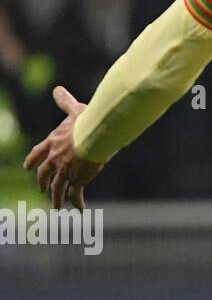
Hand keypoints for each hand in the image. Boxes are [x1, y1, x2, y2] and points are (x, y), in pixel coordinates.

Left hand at [23, 86, 103, 210]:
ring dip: (55, 198)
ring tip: (55, 206)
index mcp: (53, 142)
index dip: (33, 160)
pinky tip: (78, 210)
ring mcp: (65, 170)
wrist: (96, 134)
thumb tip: (57, 89)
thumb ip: (65, 102)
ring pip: (57, 187)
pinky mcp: (77, 179)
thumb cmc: (87, 121)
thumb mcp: (75, 110)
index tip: (28, 167)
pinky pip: (75, 194)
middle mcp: (56, 158)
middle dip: (43, 181)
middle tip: (42, 188)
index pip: (38, 153)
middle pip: (44, 173)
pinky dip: (76, 203)